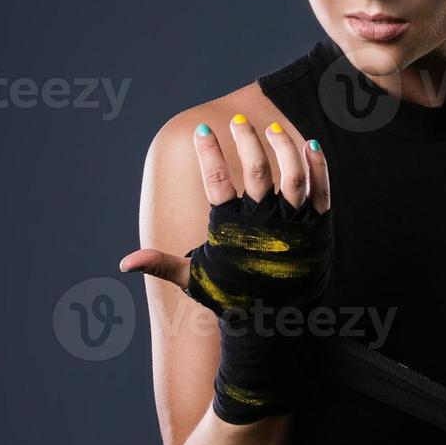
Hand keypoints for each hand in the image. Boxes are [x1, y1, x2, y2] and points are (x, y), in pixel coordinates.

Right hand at [118, 114, 330, 295]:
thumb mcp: (194, 279)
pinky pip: (321, 189)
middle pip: (258, 170)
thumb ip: (161, 263)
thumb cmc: (231, 296)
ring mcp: (294, 224)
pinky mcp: (318, 227)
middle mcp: (265, 223)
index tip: (202, 130)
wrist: (276, 323)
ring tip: (270, 128)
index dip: (208, 153)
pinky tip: (309, 143)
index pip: (216, 181)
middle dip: (247, 139)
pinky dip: (318, 164)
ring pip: (292, 174)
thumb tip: (124, 263)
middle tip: (238, 121)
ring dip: (282, 146)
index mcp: (231, 229)